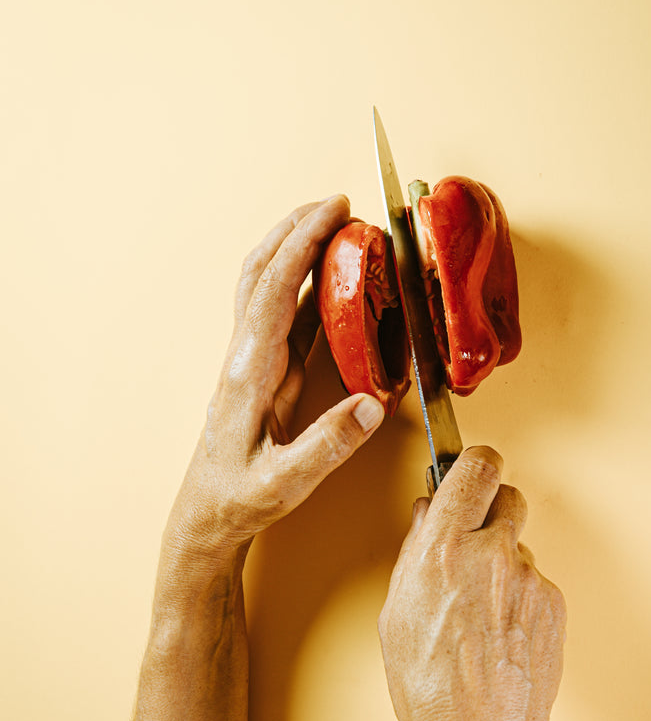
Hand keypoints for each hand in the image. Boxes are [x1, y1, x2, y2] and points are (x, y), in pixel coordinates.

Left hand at [158, 195, 384, 604]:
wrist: (206, 516)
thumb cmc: (237, 500)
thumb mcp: (282, 483)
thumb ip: (326, 446)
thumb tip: (373, 406)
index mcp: (248, 373)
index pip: (274, 290)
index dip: (303, 245)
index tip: (333, 212)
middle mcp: (246, 357)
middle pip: (262, 272)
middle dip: (295, 230)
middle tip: (337, 203)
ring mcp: (253, 362)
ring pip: (268, 287)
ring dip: (296, 250)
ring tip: (335, 226)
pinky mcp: (264, 373)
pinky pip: (285, 316)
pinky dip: (307, 287)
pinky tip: (333, 281)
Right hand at [378, 446, 566, 720]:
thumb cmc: (429, 691)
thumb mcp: (395, 615)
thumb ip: (413, 554)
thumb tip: (425, 516)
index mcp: (441, 551)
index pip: (474, 469)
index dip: (473, 463)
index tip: (468, 466)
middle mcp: (490, 555)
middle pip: (508, 494)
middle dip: (491, 508)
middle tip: (473, 535)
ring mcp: (528, 579)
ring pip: (519, 543)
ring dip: (503, 558)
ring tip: (480, 607)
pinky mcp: (553, 603)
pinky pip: (534, 581)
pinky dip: (519, 595)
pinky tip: (499, 632)